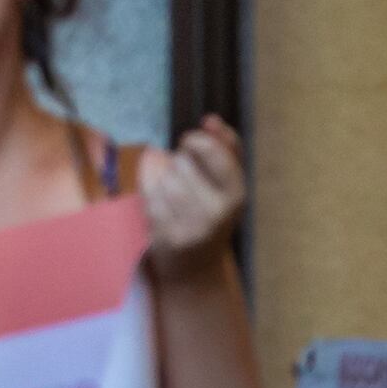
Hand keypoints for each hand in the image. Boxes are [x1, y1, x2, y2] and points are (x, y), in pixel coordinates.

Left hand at [137, 117, 249, 267]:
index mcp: (237, 195)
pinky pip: (149, 200)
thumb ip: (224, 149)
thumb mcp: (225, 184)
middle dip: (176, 165)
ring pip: (162, 181)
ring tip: (171, 196)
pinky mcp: (169, 238)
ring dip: (160, 183)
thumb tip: (211, 119)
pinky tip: (160, 210)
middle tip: (182, 180)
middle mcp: (220, 212)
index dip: (196, 141)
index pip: (216, 153)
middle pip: (181, 164)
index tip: (187, 142)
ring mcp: (195, 227)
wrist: (196, 268)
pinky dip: (149, 200)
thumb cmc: (209, 215)